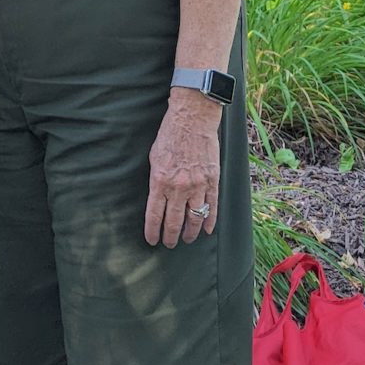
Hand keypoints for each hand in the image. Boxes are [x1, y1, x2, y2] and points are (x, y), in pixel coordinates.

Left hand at [144, 95, 220, 247]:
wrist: (192, 119)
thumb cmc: (170, 135)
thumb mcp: (153, 157)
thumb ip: (155, 180)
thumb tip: (156, 199)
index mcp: (159, 181)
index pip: (154, 215)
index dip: (153, 231)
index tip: (152, 240)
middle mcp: (178, 187)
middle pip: (174, 222)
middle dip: (170, 237)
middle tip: (169, 244)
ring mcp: (197, 186)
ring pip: (194, 219)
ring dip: (190, 233)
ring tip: (186, 239)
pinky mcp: (212, 181)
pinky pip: (212, 208)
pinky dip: (210, 221)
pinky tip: (206, 230)